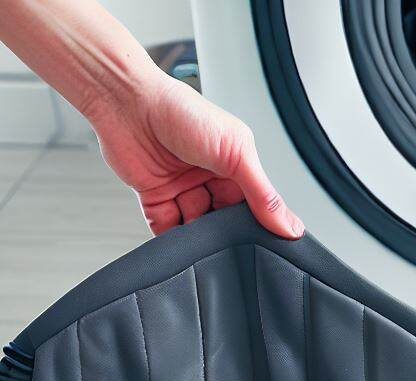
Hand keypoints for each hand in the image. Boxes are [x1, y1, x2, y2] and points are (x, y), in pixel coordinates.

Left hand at [91, 73, 304, 238]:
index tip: (267, 244)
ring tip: (199, 230)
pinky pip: (167, 229)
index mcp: (235, 164)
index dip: (259, 224)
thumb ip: (263, 194)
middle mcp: (209, 177)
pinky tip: (178, 238)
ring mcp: (182, 188)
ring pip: (198, 228)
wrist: (126, 102)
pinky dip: (172, 239)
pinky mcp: (156, 198)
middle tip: (228, 238)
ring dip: (199, 236)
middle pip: (226, 220)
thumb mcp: (236, 153)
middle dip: (225, 232)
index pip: (255, 205)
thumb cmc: (179, 111)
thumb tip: (289, 225)